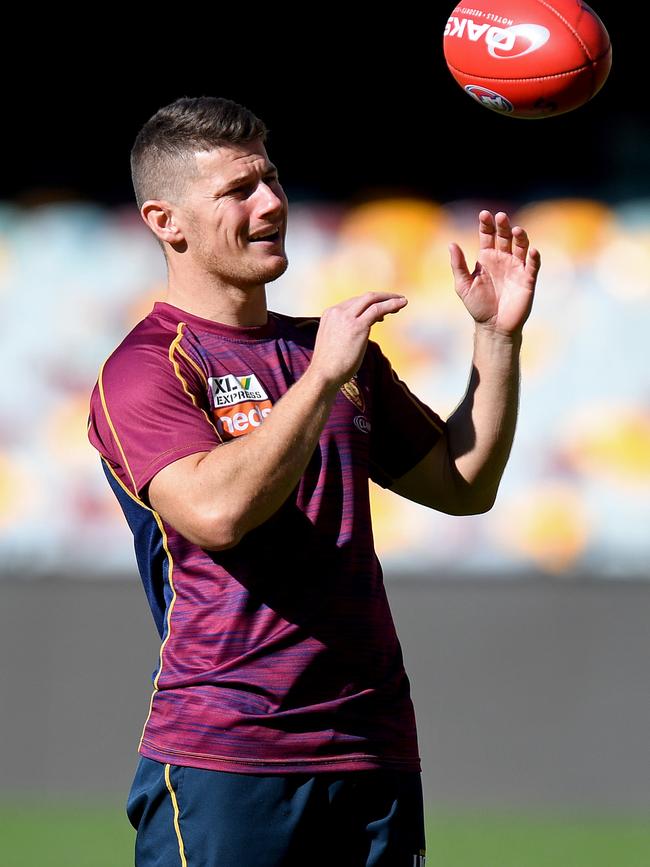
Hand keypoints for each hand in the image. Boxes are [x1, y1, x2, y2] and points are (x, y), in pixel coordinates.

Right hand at [311, 291, 407, 388]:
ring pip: (372, 300)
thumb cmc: (330, 366)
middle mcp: (337, 311)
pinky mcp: (357, 326)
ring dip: (389, 299)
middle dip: (382, 297)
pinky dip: (391, 304)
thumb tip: (357, 337)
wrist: (323, 375)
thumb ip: (344, 334)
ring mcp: (347, 317)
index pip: (354, 303)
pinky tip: (401, 303)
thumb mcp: (334, 343)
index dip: (369, 305)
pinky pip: (378, 309)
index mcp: (330, 314)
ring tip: (403, 302)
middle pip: (364, 298)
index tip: (381, 313)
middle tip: (397, 301)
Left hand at [449, 210, 540, 336]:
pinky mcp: (528, 279)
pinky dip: (534, 257)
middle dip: (503, 226)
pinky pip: (532, 265)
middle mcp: (503, 259)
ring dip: (520, 237)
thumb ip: (458, 265)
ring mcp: (516, 268)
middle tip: (501, 216)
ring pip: (521, 246)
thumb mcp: (463, 285)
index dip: (486, 225)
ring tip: (516, 230)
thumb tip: (451, 244)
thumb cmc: (478, 306)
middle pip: (505, 237)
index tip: (484, 214)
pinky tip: (532, 250)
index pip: (488, 236)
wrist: (493, 327)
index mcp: (487, 258)